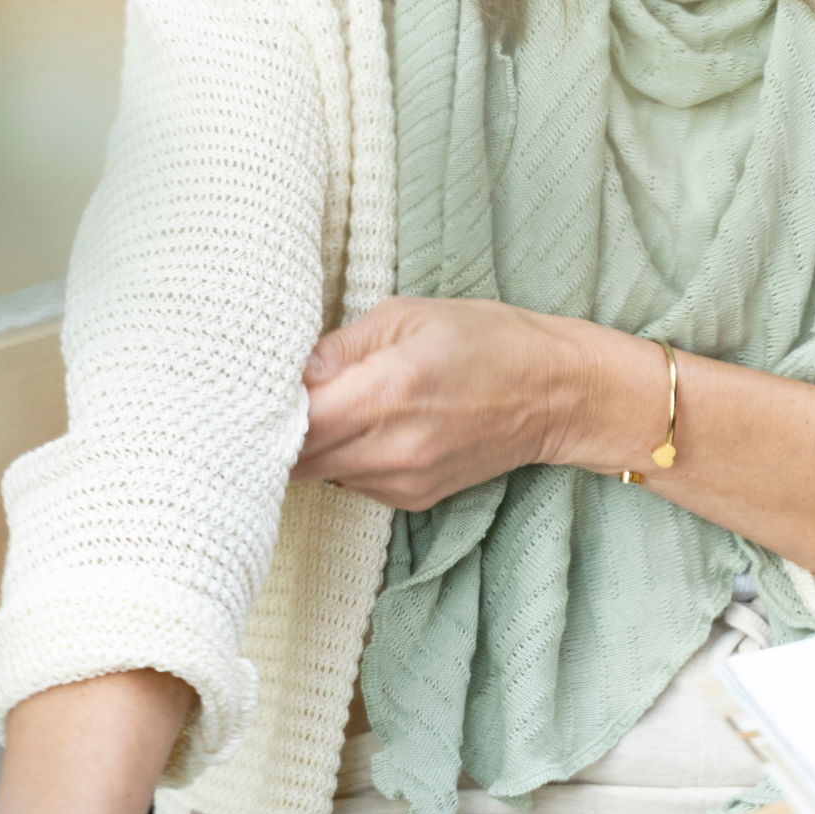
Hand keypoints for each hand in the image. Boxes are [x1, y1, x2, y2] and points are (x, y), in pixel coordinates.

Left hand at [292, 296, 605, 508]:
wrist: (555, 393)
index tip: (259, 382)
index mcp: (389, 390)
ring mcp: (404, 480)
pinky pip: (352, 483)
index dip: (269, 403)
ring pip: (320, 474)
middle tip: (272, 395)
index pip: (298, 419)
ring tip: (320, 407)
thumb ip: (343, 345)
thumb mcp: (410, 315)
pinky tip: (359, 427)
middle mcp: (393, 447)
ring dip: (309, 446)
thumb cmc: (486, 339)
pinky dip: (341, 459)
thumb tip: (293, 369)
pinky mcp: (414, 498)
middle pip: (298, 456)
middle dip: (279, 428)